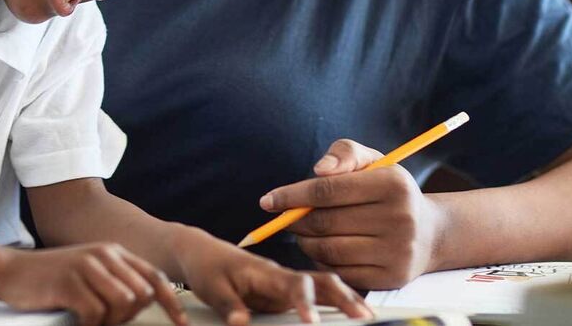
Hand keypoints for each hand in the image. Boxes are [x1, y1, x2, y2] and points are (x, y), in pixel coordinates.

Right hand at [0, 243, 185, 325]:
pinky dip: (89, 324)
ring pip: (123, 303)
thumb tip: (142, 303)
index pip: (154, 277)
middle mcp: (104, 255)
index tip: (182, 323)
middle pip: (141, 294)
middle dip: (128, 317)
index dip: (171, 302)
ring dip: (109, 321)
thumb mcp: (89, 273)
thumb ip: (116, 282)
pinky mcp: (69, 282)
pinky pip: (95, 313)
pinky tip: (76, 320)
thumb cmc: (51, 279)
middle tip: (105, 320)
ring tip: (90, 320)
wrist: (11, 272)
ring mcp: (87, 267)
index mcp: (114, 253)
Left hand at [175, 228, 370, 325]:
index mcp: (266, 273)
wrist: (202, 253)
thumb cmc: (208, 267)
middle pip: (321, 282)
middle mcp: (282, 277)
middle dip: (344, 298)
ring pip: (325, 288)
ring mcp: (287, 286)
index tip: (313, 322)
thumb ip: (228, 305)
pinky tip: (352, 313)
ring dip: (347, 300)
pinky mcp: (286, 295)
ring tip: (369, 317)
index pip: (294, 285)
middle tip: (365, 317)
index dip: (306, 303)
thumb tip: (241, 323)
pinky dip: (337, 303)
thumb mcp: (211, 287)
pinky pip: (317, 297)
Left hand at [259, 140, 447, 289]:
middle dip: (296, 220)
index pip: (328, 190)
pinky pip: (340, 272)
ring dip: (305, 242)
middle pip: (325, 222)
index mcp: (393, 184)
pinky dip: (322, 261)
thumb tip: (318, 171)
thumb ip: (343, 154)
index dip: (292, 195)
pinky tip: (322, 249)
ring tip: (304, 232)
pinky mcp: (391, 277)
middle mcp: (400, 219)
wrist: (429, 232)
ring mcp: (397, 251)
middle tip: (287, 218)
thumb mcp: (373, 162)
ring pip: (329, 249)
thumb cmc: (389, 191)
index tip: (268, 200)